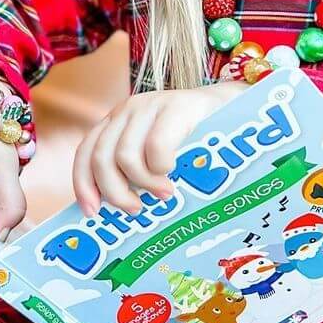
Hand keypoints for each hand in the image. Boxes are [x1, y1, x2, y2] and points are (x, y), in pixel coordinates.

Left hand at [72, 81, 248, 215]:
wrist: (239, 108)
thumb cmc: (199, 143)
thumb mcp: (160, 157)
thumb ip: (137, 174)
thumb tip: (118, 217)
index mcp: (118, 123)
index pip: (86, 153)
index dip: (84, 185)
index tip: (93, 213)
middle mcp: (128, 111)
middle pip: (100, 159)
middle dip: (115, 192)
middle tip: (136, 209)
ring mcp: (150, 106)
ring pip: (124, 157)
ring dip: (143, 184)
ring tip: (164, 194)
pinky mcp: (176, 106)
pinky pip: (155, 148)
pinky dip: (161, 168)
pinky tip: (175, 173)